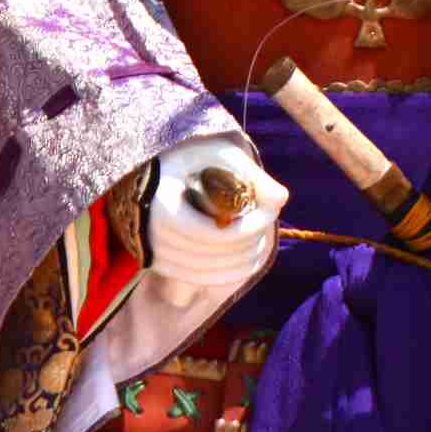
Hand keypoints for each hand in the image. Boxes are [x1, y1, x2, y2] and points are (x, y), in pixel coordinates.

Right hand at [146, 135, 286, 293]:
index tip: (271, 210)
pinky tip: (245, 261)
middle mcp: (150, 234)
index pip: (212, 233)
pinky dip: (223, 274)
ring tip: (260, 241)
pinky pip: (194, 279)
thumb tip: (281, 198)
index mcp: (161, 205)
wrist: (148, 166)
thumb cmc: (186, 153)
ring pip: (204, 272)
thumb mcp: (217, 152)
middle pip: (211, 254)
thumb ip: (248, 173)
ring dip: (239, 262)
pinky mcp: (157, 262)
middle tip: (268, 221)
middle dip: (248, 242)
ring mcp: (152, 252)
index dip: (248, 228)